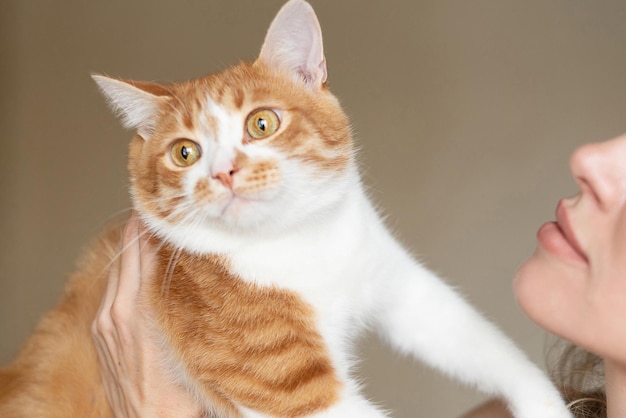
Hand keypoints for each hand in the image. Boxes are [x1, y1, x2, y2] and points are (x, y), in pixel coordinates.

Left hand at [91, 214, 199, 417]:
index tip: (167, 206)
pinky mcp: (99, 332)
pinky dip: (125, 270)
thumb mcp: (193, 337)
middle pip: (127, 252)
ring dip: (133, 247)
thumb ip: (189, 298)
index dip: (154, 225)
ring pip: (117, 269)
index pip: (144, 249)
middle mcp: (117, 310)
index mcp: (141, 309)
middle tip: (162, 208)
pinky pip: (112, 288)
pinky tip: (140, 264)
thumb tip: (195, 263)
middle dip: (142, 228)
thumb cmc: (181, 389)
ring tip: (152, 229)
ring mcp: (104, 321)